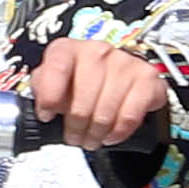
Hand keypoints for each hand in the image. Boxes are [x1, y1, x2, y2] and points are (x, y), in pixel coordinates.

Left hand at [29, 39, 174, 150]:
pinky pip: (130, 116)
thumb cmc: (80, 84)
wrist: (118, 80)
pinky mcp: (147, 78)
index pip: (57, 66)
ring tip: (92, 138)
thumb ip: (42, 91)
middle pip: (83, 99)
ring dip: (96, 134)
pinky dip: (118, 132)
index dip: (50, 97)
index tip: (48, 115)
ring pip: (106, 112)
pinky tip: (111, 134)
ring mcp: (124, 62)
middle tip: (74, 138)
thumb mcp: (53, 84)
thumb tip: (41, 109)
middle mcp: (97, 50)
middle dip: (75, 128)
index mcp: (68, 49)